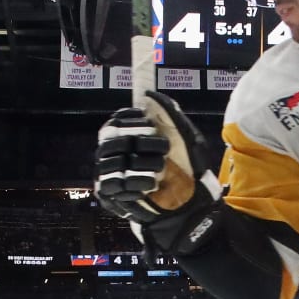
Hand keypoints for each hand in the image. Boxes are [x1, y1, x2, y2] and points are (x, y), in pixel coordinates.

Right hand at [95, 92, 222, 251]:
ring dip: (141, 165)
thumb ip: (170, 112)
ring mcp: (109, 172)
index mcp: (132, 133)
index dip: (134, 120)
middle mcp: (115, 150)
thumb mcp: (186, 137)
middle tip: (163, 151)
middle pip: (112, 138)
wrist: (190, 204)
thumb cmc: (187, 169)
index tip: (152, 126)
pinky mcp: (109, 193)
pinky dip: (132, 184)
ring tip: (159, 171)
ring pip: (112, 160)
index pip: (119, 119)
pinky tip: (149, 186)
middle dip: (142, 143)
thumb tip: (148, 93)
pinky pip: (111, 184)